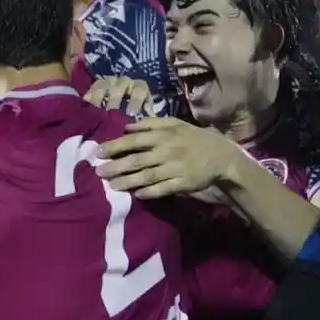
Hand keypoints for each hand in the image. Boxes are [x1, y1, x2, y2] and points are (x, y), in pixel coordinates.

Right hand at [84, 77, 155, 117]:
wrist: (124, 107)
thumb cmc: (136, 113)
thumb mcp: (143, 114)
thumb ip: (144, 119)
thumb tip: (145, 126)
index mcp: (140, 87)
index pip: (140, 90)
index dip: (135, 101)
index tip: (130, 114)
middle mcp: (126, 81)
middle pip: (120, 86)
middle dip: (115, 100)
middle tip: (110, 112)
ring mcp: (111, 81)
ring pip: (106, 84)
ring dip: (100, 97)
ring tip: (95, 110)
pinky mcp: (98, 83)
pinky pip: (94, 85)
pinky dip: (90, 94)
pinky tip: (86, 103)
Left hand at [95, 117, 247, 198]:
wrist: (221, 156)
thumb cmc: (193, 138)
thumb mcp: (174, 124)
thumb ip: (151, 124)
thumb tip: (127, 126)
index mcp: (163, 136)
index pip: (133, 141)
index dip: (114, 146)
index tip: (98, 152)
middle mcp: (166, 152)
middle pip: (137, 161)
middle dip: (116, 167)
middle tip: (99, 172)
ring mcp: (175, 169)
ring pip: (147, 176)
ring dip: (128, 182)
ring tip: (112, 186)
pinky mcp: (183, 183)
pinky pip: (163, 189)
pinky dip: (149, 192)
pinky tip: (137, 195)